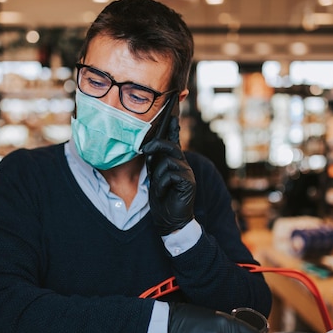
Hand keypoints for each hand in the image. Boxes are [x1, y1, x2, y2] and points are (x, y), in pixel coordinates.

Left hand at [142, 116, 195, 235]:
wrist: (170, 220)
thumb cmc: (161, 198)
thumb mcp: (154, 176)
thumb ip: (153, 162)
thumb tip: (146, 147)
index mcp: (175, 161)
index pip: (174, 140)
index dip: (172, 126)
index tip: (171, 112)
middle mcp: (183, 164)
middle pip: (170, 145)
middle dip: (155, 146)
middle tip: (144, 150)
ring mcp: (187, 173)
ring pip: (167, 161)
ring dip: (157, 175)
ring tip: (157, 187)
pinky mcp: (188, 183)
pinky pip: (170, 175)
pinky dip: (161, 184)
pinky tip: (162, 193)